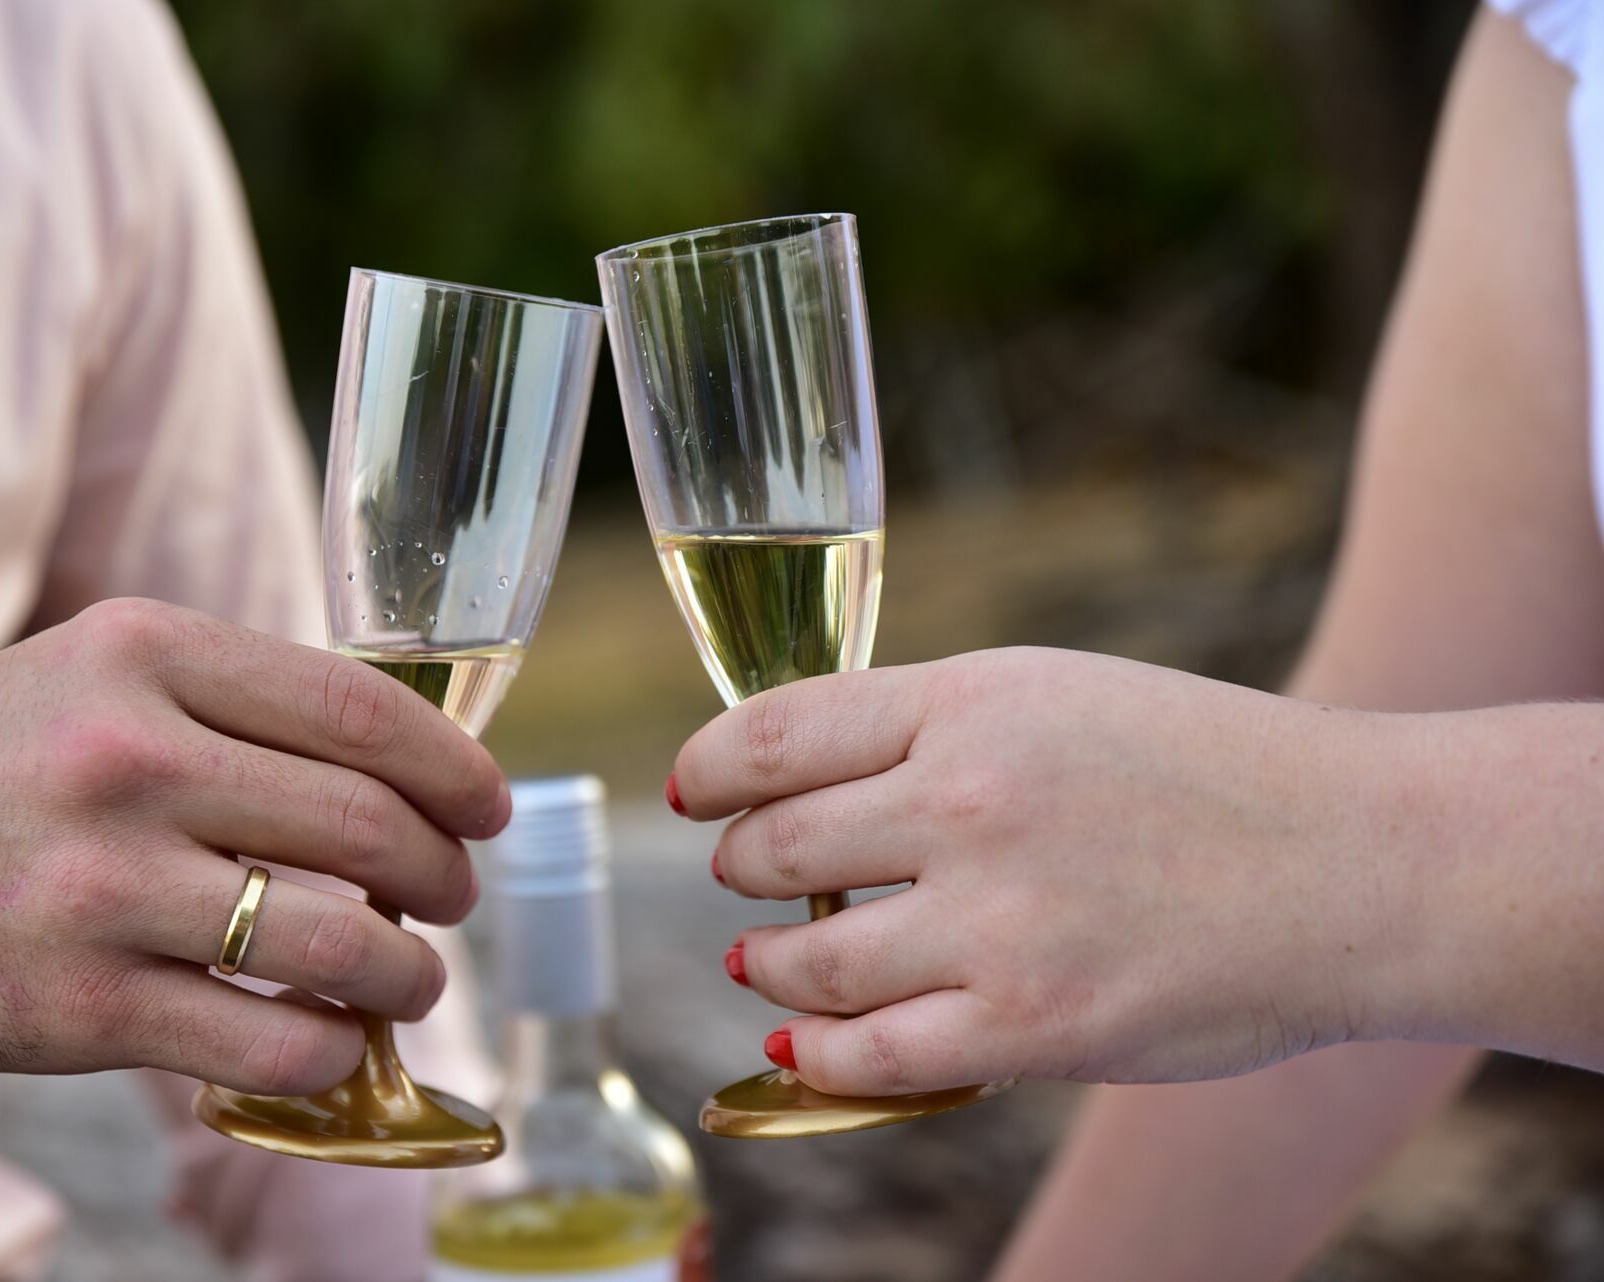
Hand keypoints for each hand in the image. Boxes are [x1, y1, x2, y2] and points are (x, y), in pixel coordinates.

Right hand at [0, 598, 508, 1091]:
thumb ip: (237, 704)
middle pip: (365, 825)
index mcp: (146, 656)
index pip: (358, 709)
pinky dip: (328, 1049)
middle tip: (452, 896)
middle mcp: (126, 762)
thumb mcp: (100, 674)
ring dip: (407, 973)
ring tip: (411, 979)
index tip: (488, 805)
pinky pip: (261, 1041)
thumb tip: (400, 765)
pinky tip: (334, 1038)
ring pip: (332, 941)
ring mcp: (99, 889)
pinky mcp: (75, 1006)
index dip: (453, 767)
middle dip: (443, 874)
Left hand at [674, 647, 1428, 1096]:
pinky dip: (817, 1053)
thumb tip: (807, 781)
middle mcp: (966, 801)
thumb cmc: (1213, 771)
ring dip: (766, 966)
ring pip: (806, 961)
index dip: (708, 769)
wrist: (1363, 863)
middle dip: (736, 867)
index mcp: (970, 701)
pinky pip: (867, 1056)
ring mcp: (995, 919)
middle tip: (738, 878)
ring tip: (763, 965)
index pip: (773, 734)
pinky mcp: (1030, 1026)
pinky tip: (806, 1044)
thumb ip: (936, 727)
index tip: (692, 792)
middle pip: (773, 847)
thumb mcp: (1061, 696)